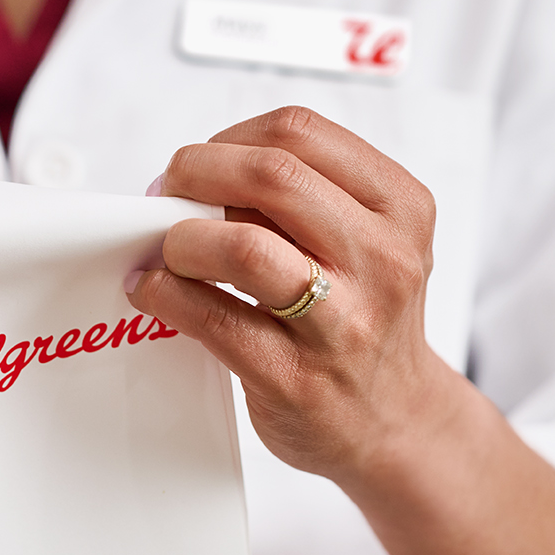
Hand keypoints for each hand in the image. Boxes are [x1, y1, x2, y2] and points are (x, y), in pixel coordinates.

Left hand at [126, 105, 448, 488]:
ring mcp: (341, 323)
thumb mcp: (369, 242)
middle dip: (197, 172)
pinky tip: (153, 291)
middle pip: (272, 174)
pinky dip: (165, 294)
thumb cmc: (365, 320)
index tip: (201, 162)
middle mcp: (381, 260)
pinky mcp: (294, 378)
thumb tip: (200, 174)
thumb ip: (303, 199)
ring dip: (182, 237)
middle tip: (168, 192)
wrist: (395, 421)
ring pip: (244, 247)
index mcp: (401, 209)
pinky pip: (212, 318)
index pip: (301, 132)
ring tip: (168, 249)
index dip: (230, 137)